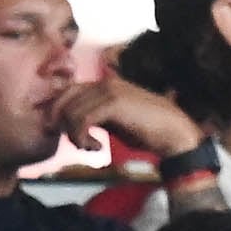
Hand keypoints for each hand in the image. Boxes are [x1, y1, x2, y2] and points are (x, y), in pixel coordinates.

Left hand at [52, 50, 205, 164]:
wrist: (172, 133)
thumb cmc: (145, 130)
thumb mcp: (113, 122)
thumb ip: (93, 117)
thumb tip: (69, 124)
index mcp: (103, 85)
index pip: (66, 92)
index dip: (58, 112)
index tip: (65, 134)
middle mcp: (103, 83)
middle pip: (64, 100)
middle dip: (63, 124)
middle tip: (77, 143)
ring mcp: (109, 91)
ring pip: (71, 111)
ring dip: (75, 135)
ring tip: (90, 148)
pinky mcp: (113, 103)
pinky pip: (82, 120)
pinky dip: (83, 138)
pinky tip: (97, 147)